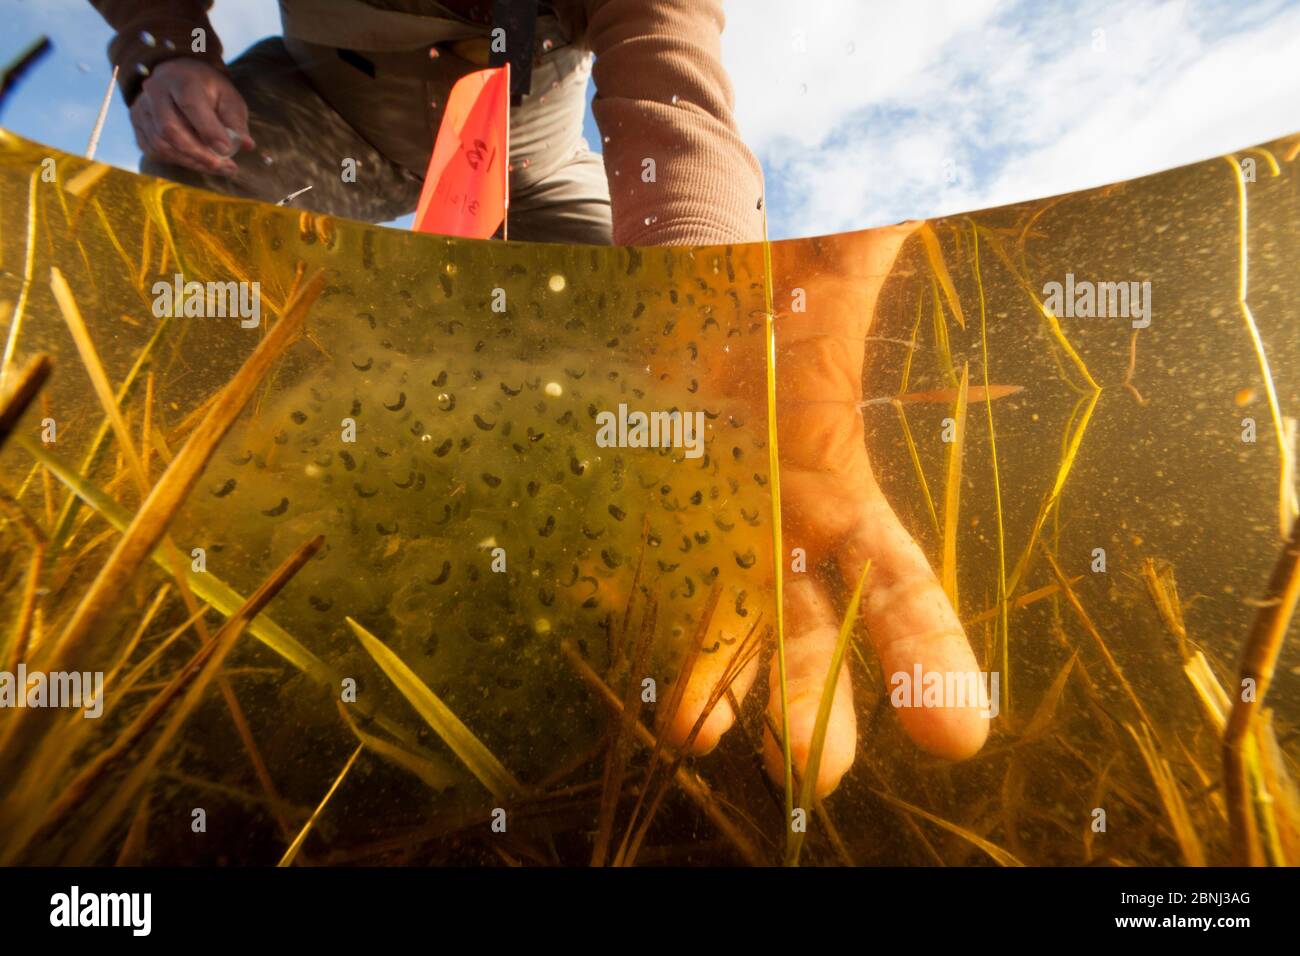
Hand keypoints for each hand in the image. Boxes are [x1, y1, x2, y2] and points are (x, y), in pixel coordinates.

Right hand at [130, 59, 253, 176]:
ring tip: (216, 167)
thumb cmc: (208, 90)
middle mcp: (155, 91)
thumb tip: (246, 145)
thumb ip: (236, 120)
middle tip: (224, 166)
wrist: (178, 76)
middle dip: (199, 154)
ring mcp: (142, 108)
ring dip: (191, 161)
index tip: (227, 151)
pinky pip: (154, 150)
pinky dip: (178, 161)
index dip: (209, 131)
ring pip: (161, 144)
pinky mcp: (137, 124)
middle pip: (170, 130)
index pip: (190, 105)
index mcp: (181, 79)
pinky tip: (198, 162)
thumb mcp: (228, 97)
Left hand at [661, 222, 988, 796]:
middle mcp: (778, 529)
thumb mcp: (820, 261)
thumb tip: (925, 188)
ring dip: (717, 683)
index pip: (896, 582)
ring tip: (699, 734)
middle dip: (811, 698)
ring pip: (720, 625)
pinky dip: (639, 627)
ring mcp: (704, 532)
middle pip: (806, 626)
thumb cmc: (762, 284)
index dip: (924, 650)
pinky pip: (642, 587)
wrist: (671, 293)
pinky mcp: (642, 522)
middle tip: (813, 772)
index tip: (957, 736)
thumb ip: (868, 241)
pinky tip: (641, 676)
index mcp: (836, 483)